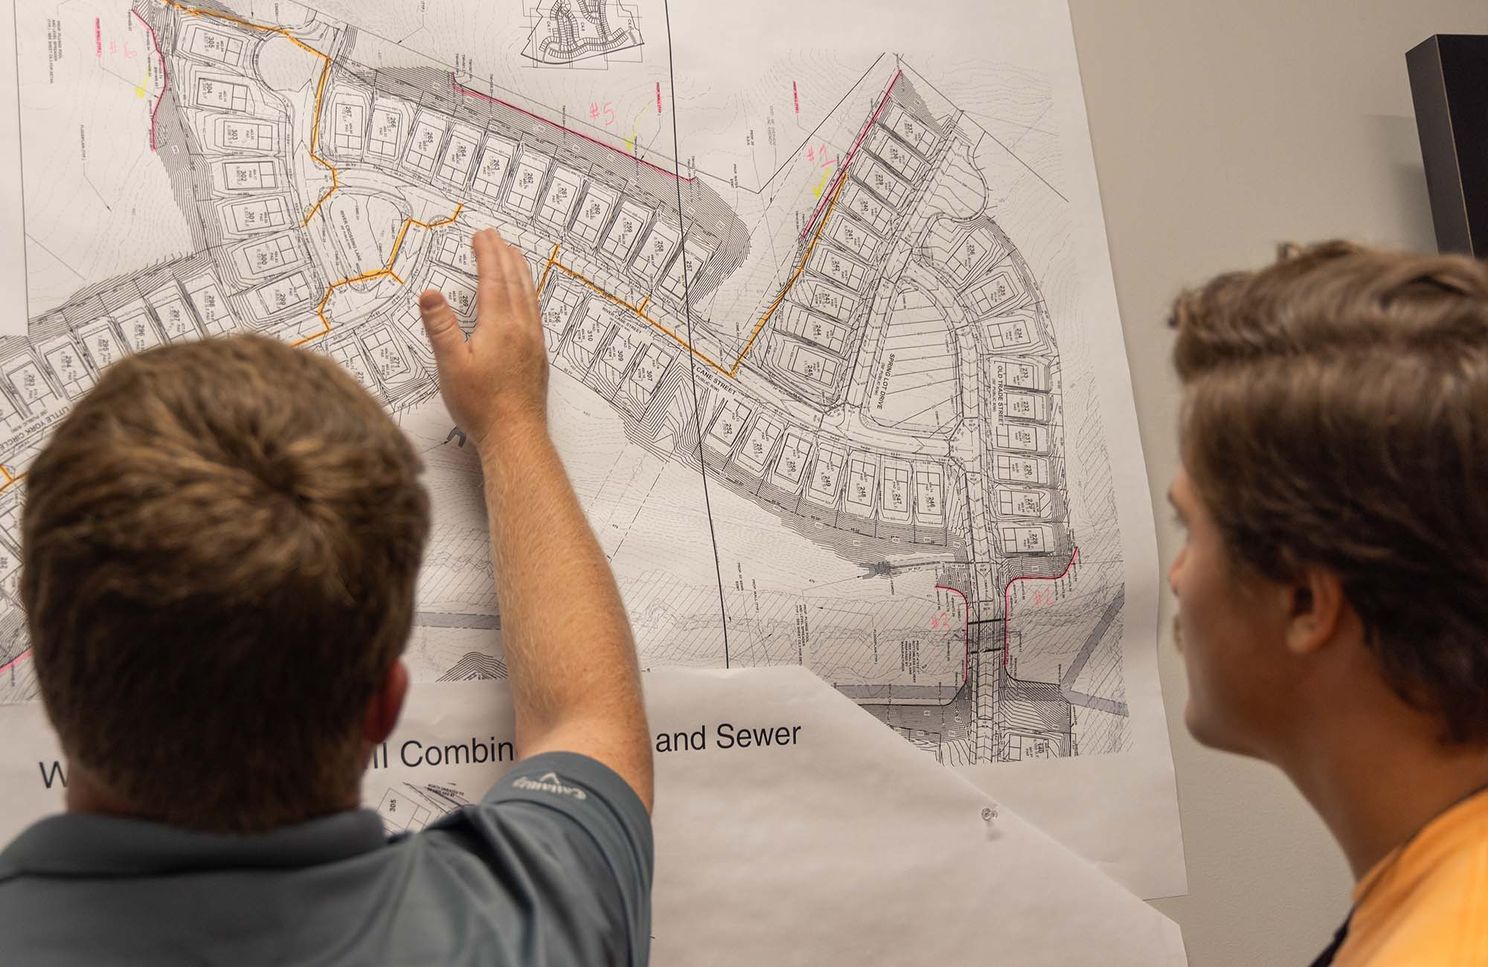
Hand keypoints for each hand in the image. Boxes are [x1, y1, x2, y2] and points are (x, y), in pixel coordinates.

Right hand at [419, 229, 548, 451]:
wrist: (516, 436)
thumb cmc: (482, 406)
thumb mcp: (452, 366)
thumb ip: (441, 328)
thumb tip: (429, 294)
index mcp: (500, 326)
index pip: (493, 280)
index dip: (486, 254)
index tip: (481, 235)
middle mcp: (522, 329)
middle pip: (514, 282)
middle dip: (503, 255)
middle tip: (494, 236)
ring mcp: (533, 342)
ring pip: (529, 296)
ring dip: (520, 271)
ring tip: (513, 255)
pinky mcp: (538, 356)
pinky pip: (535, 312)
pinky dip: (528, 294)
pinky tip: (526, 299)